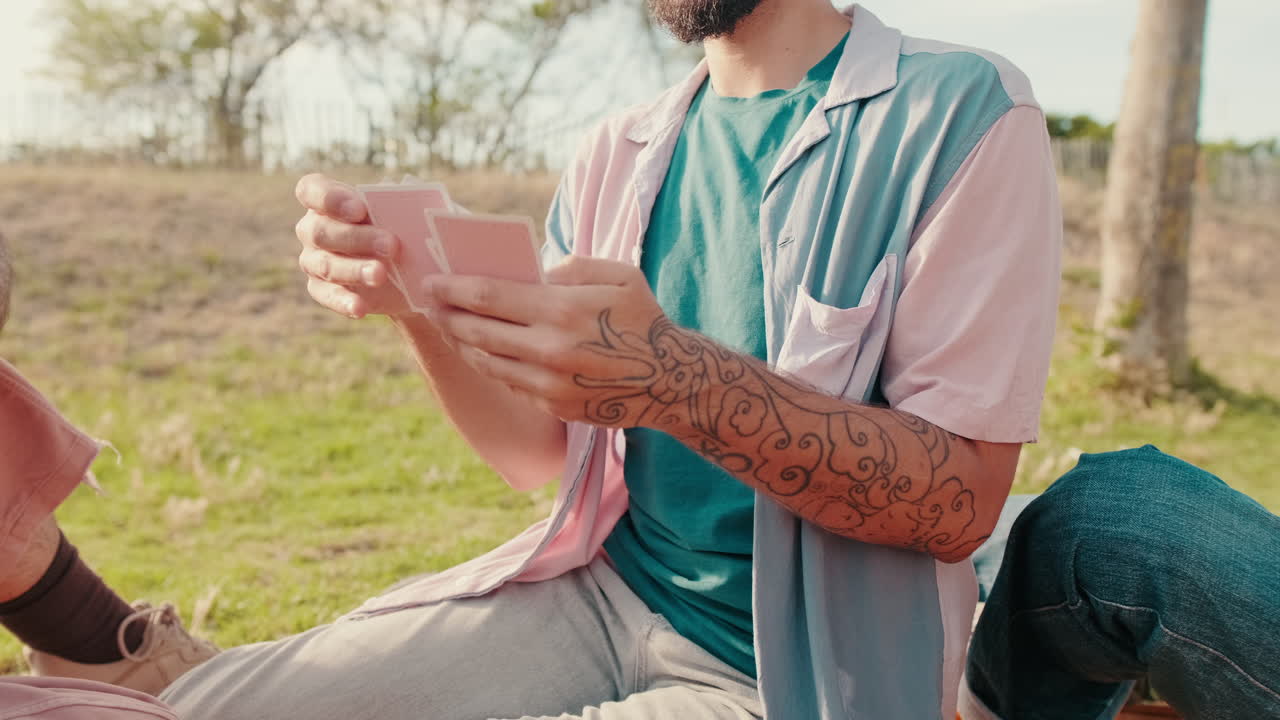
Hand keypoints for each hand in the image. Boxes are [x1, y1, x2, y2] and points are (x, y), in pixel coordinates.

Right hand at [293, 173, 409, 318]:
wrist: (411, 272)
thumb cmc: (405, 228)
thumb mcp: (410, 211)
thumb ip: (406, 197)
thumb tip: (408, 185)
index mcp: (326, 199)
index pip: (311, 190)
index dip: (330, 198)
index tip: (360, 208)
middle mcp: (313, 228)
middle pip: (321, 231)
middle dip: (356, 238)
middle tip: (391, 245)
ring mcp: (313, 260)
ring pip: (324, 264)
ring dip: (354, 270)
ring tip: (381, 275)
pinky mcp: (321, 288)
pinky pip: (326, 295)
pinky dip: (343, 301)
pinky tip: (361, 308)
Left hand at [426, 256, 689, 427]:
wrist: (671, 381)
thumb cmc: (644, 319)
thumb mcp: (619, 275)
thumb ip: (573, 266)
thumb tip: (535, 271)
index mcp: (561, 311)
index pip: (488, 297)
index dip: (453, 288)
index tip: (432, 281)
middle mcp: (548, 351)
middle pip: (478, 332)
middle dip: (449, 315)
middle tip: (432, 304)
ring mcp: (549, 385)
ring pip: (488, 362)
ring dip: (464, 343)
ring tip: (453, 327)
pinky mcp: (554, 407)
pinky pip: (511, 383)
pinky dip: (493, 365)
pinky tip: (485, 352)